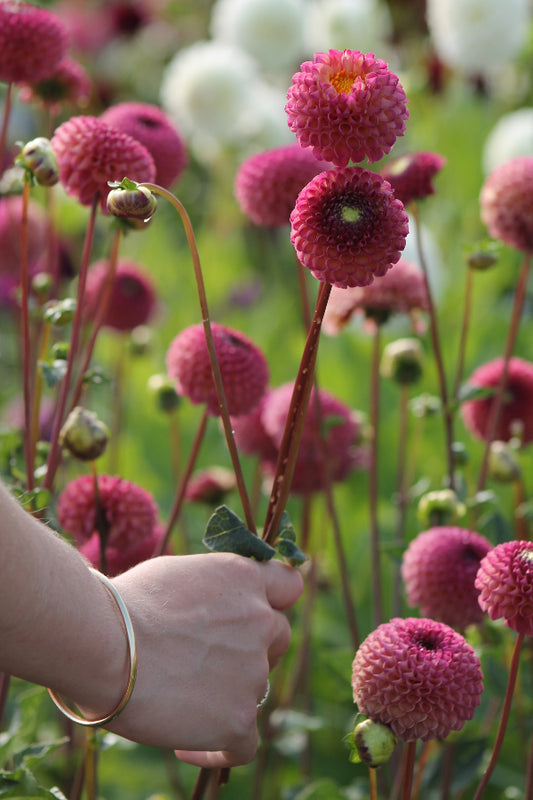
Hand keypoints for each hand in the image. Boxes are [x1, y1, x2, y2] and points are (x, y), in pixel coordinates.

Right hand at [103, 553, 302, 765]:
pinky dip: (218, 748)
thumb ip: (209, 587)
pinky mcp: (239, 718)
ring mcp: (254, 671)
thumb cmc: (125, 605)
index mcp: (244, 579)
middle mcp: (260, 620)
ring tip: (181, 701)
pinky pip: (243, 745)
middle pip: (278, 638)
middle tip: (213, 661)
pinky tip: (187, 745)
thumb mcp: (178, 573)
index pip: (288, 585)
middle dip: (255, 648)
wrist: (106, 643)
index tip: (255, 612)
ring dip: (229, 693)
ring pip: (257, 689)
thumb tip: (207, 607)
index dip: (274, 600)